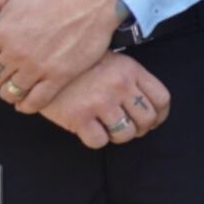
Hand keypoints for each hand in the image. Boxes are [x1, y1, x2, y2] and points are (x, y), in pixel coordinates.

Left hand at [0, 0, 127, 113]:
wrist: (92, 5)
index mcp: (1, 32)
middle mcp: (16, 52)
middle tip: (4, 72)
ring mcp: (37, 67)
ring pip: (8, 94)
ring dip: (10, 91)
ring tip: (17, 83)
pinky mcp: (58, 77)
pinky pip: (34, 103)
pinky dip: (27, 105)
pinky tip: (29, 97)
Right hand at [39, 54, 172, 150]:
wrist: (42, 64)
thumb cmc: (80, 65)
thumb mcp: (113, 61)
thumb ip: (132, 79)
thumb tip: (150, 107)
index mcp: (131, 70)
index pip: (162, 99)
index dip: (159, 115)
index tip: (152, 120)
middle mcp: (119, 86)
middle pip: (147, 119)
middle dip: (140, 128)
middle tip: (127, 127)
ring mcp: (99, 101)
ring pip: (126, 134)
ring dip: (118, 135)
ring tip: (107, 127)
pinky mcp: (78, 117)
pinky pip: (99, 141)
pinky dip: (96, 139)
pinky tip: (88, 128)